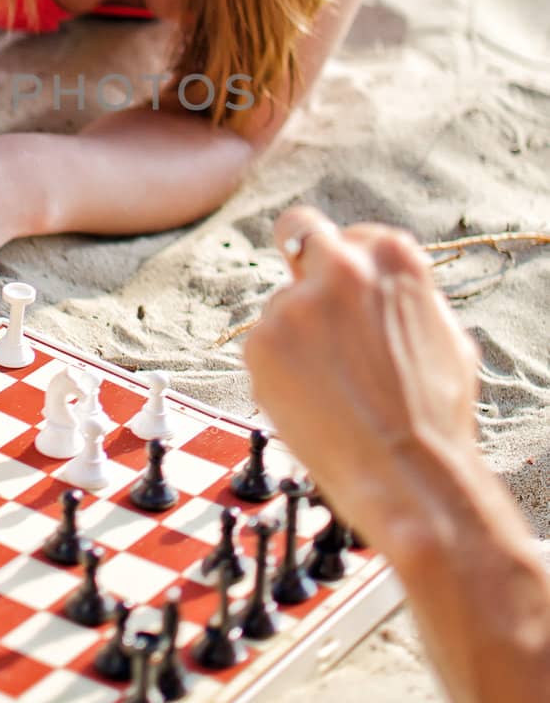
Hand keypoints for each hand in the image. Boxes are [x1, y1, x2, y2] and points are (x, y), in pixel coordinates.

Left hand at [243, 204, 479, 539]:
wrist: (407, 472)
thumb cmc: (434, 413)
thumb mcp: (443, 332)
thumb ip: (401, 296)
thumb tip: (376, 285)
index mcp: (392, 256)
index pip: (350, 235)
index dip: (347, 267)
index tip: (344, 291)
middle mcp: (339, 269)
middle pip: (299, 230)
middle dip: (300, 255)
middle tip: (306, 293)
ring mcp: (294, 304)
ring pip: (283, 305)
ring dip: (297, 336)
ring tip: (333, 389)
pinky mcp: (260, 342)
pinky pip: (265, 347)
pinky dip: (280, 370)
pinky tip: (312, 402)